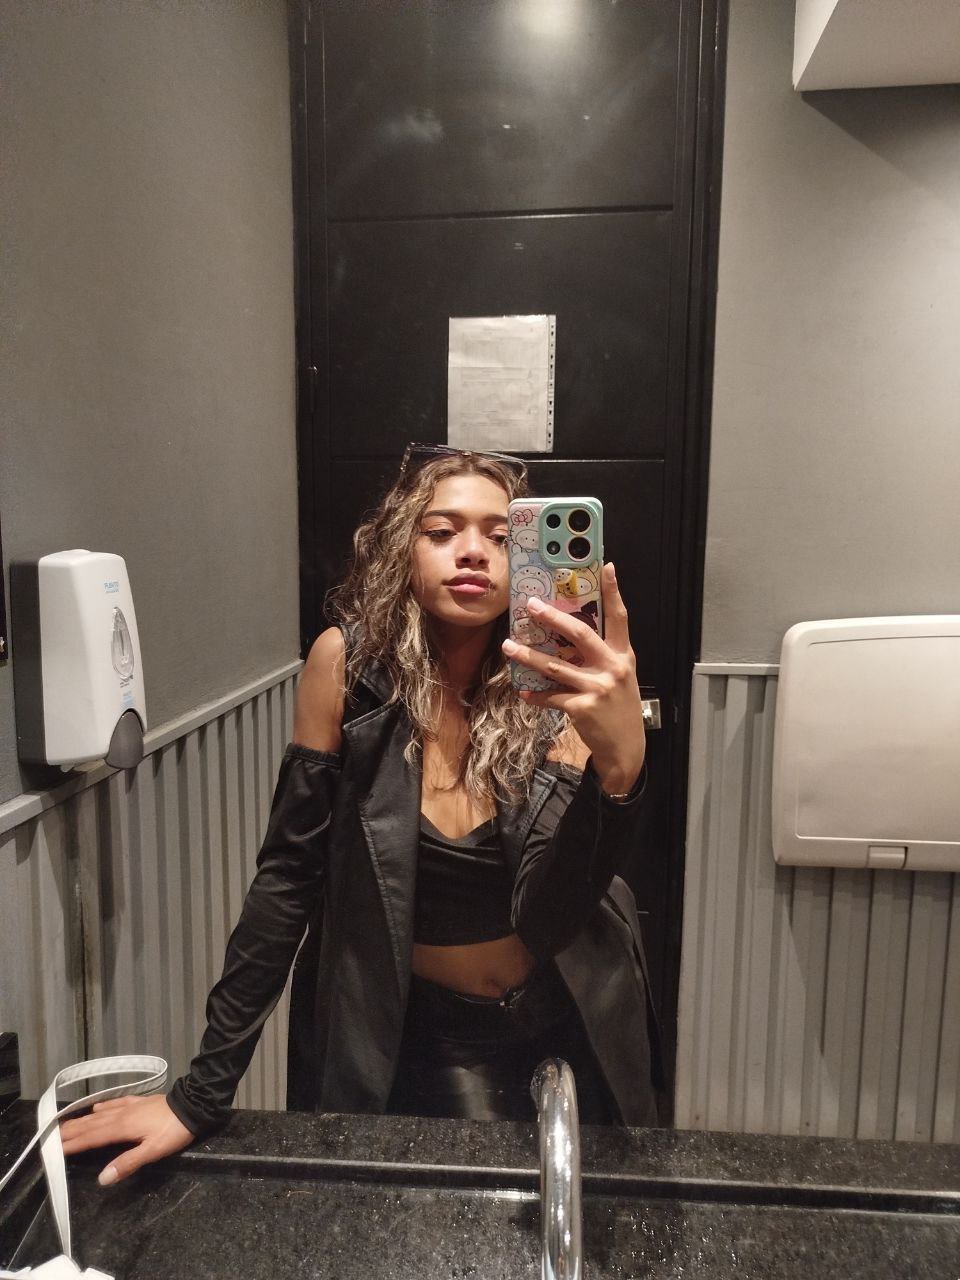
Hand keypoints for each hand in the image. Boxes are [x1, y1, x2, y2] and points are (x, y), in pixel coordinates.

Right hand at [60, 1094, 193, 1185]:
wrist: (193, 1106)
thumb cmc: (173, 1132)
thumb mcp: (153, 1151)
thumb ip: (127, 1163)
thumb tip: (102, 1178)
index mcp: (122, 1127)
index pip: (93, 1137)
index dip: (74, 1144)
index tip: (55, 1148)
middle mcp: (122, 1115)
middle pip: (92, 1124)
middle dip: (72, 1130)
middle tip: (52, 1135)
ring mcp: (130, 1106)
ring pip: (101, 1114)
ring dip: (83, 1120)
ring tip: (67, 1123)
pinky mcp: (140, 1101)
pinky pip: (115, 1103)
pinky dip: (103, 1106)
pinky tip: (97, 1107)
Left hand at [503, 562, 645, 793]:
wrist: (626, 747)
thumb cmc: (618, 706)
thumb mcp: (619, 676)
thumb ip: (603, 654)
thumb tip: (571, 632)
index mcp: (622, 655)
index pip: (620, 618)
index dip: (614, 592)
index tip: (607, 567)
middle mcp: (612, 667)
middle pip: (580, 634)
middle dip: (554, 617)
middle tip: (532, 605)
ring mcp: (597, 688)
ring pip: (555, 666)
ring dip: (528, 656)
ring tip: (508, 645)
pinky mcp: (582, 708)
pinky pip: (550, 697)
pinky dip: (534, 695)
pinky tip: (522, 691)